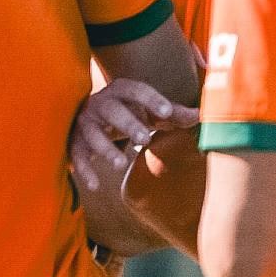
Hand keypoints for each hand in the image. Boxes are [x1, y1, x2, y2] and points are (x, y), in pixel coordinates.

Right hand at [69, 78, 195, 205]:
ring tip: (121, 164)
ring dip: (105, 148)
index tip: (167, 111)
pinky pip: (77, 155)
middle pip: (112, 110)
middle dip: (127, 124)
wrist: (89, 117)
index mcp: (121, 91)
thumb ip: (173, 114)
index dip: (151, 99)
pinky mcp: (74, 142)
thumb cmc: (128, 113)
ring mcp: (85, 122)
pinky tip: (94, 186)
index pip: (136, 90)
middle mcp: (100, 103)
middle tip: (144, 139)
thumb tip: (201, 115)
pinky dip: (84, 170)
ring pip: (92, 133)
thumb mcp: (150, 112)